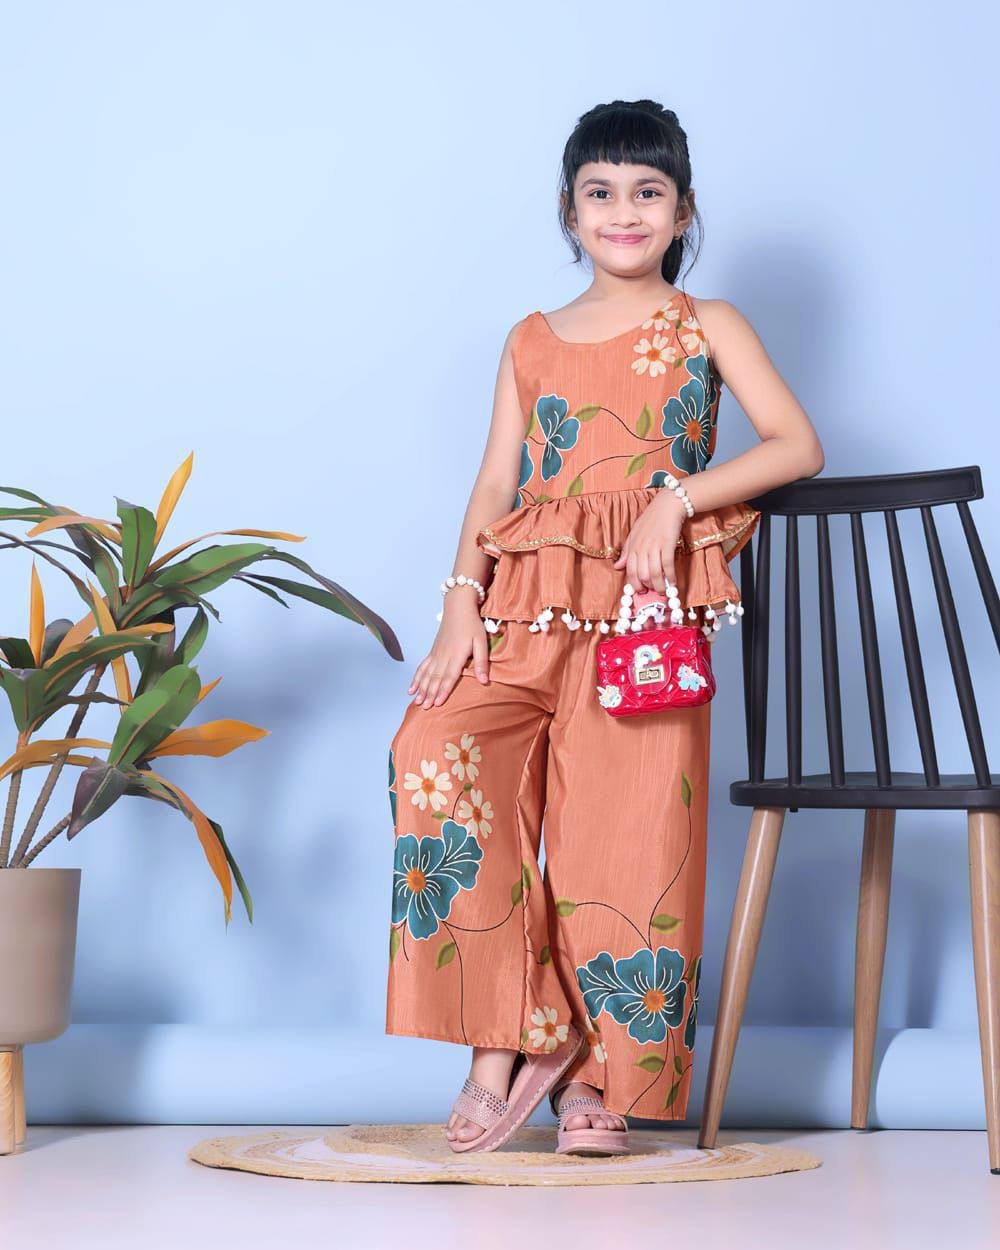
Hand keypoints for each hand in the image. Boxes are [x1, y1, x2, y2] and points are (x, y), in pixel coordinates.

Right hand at [408, 588, 489, 708]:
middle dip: (430, 694)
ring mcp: (435, 654)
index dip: (443, 691)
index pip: (449, 676)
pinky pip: (422, 667)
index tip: (438, 703)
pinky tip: (411, 688)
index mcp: (457, 655)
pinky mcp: (432, 651)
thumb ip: (482, 662)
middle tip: (425, 708)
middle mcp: (443, 656)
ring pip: (426, 674)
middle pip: (435, 678)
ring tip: (417, 702)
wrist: (457, 607)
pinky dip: (416, 678)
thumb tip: (484, 681)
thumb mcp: (481, 642)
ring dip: (422, 689)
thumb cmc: (472, 624)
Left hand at [612, 491, 686, 591]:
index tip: (640, 591)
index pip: (630, 571)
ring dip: (660, 586)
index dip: (635, 584)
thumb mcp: (634, 534)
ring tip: (663, 591)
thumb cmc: (651, 519)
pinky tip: (673, 582)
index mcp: (632, 546)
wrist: (668, 505)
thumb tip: (617, 567)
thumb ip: (626, 551)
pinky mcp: (668, 544)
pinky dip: (671, 576)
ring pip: (654, 573)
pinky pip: (668, 565)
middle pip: (642, 575)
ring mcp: (654, 546)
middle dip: (647, 588)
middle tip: (653, 592)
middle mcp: (642, 548)